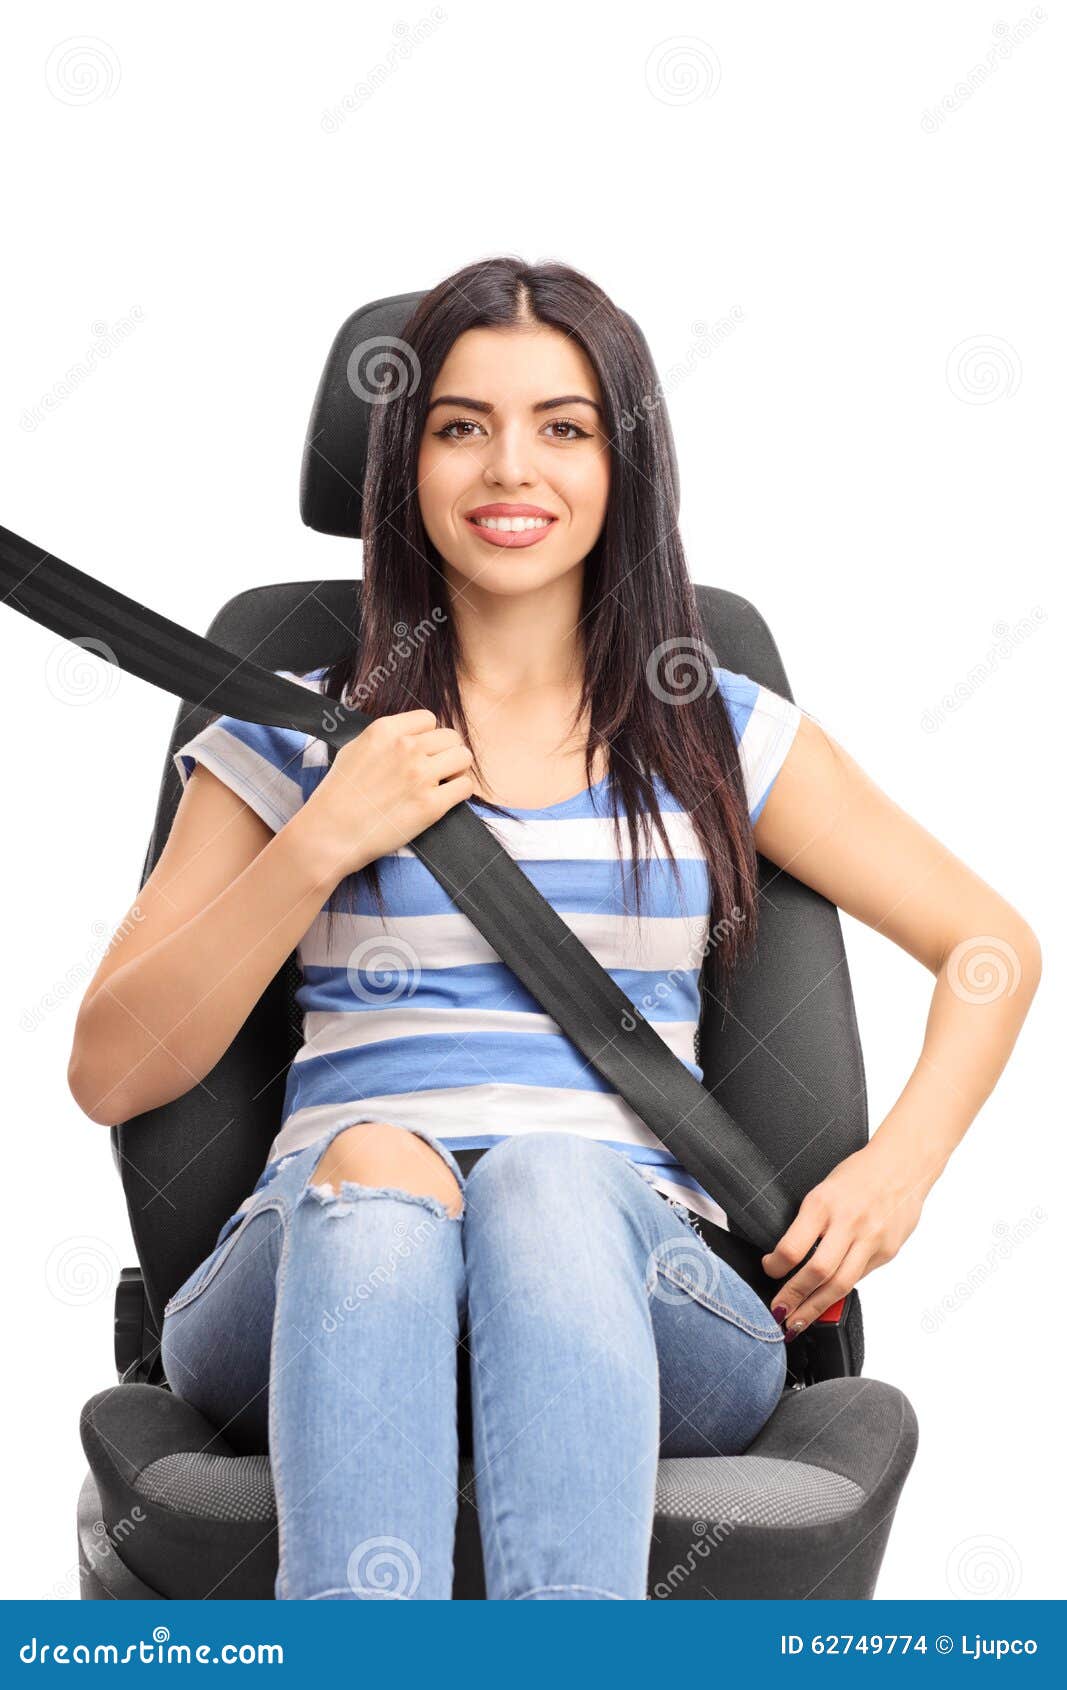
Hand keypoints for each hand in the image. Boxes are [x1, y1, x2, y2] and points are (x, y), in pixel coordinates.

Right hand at [301, 709, 475, 876]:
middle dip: (446, 752)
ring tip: (444, 782)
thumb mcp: (354, 749)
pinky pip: (466, 786)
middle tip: (436, 769)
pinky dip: (460, 791)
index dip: (428, 736)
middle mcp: (407, 747)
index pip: (428, 719)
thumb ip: (385, 738)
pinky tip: (447, 798)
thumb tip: (410, 737)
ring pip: (463, 756)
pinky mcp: (431, 805)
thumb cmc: (337, 794)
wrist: (331, 832)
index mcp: (386, 731)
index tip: (422, 751)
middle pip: (450, 736)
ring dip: (457, 769)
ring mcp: (421, 775)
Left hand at [760, 1137, 929, 1335]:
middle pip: (817, 1273)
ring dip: (815, 1309)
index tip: (769, 1269)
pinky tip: (827, 1301)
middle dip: (794, 1299)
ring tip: (798, 1322)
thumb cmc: (859, 1174)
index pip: (792, 1247)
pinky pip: (858, 1278)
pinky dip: (840, 1292)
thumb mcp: (824, 1189)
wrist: (904, 1165)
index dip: (775, 1267)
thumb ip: (811, 1223)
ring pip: (840, 1285)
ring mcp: (871, 1240)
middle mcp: (848, 1223)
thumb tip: (789, 1257)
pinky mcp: (887, 1252)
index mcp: (823, 1204)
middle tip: (778, 1313)